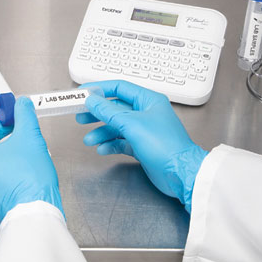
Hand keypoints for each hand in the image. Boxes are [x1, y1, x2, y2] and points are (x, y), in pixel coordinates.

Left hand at [0, 95, 62, 223]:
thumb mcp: (29, 138)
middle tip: (16, 117)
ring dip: (5, 143)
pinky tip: (22, 157)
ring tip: (23, 137)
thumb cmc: (28, 180)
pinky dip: (5, 159)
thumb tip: (22, 105)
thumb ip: (24, 115)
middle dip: (1, 126)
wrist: (34, 213)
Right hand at [76, 80, 207, 211]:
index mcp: (148, 100)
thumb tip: (92, 101)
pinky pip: (122, 141)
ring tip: (88, 140)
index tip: (83, 93)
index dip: (100, 89)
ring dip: (102, 132)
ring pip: (117, 126)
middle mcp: (146, 113)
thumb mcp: (132, 124)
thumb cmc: (165, 145)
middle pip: (115, 108)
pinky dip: (111, 144)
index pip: (120, 88)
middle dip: (97, 113)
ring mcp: (144, 130)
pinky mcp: (142, 146)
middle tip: (80, 116)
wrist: (181, 174)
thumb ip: (109, 112)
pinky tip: (102, 149)